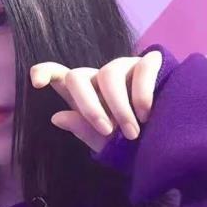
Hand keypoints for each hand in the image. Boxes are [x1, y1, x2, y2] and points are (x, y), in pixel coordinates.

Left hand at [29, 50, 162, 153]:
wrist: (169, 140)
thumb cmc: (132, 142)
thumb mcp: (105, 143)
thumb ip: (82, 129)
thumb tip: (56, 116)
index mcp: (84, 96)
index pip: (59, 75)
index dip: (45, 72)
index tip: (36, 83)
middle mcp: (99, 78)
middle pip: (78, 76)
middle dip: (90, 107)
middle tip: (108, 132)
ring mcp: (124, 67)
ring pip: (108, 74)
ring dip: (119, 107)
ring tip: (133, 132)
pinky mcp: (149, 63)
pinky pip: (140, 69)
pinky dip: (142, 94)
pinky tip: (147, 114)